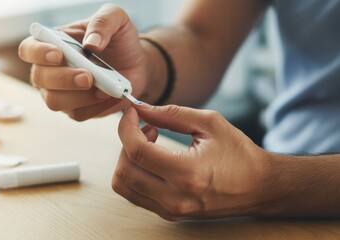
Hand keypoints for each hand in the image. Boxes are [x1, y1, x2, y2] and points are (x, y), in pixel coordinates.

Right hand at [18, 4, 147, 120]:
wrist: (137, 64)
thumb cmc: (119, 39)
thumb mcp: (116, 19)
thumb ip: (103, 23)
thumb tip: (91, 44)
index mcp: (51, 43)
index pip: (29, 48)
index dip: (38, 53)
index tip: (58, 54)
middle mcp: (48, 69)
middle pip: (39, 78)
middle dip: (63, 79)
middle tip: (88, 76)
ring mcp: (59, 92)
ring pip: (54, 101)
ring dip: (79, 97)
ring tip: (102, 88)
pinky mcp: (75, 109)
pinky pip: (77, 114)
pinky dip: (94, 107)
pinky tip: (107, 95)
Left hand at [113, 104, 270, 220]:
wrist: (259, 187)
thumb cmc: (239, 153)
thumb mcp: (210, 123)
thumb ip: (171, 114)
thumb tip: (141, 109)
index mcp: (188, 173)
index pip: (137, 151)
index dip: (126, 126)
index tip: (132, 112)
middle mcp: (175, 197)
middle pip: (124, 169)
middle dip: (126, 141)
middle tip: (146, 127)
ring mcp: (171, 210)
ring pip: (123, 185)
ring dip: (127, 159)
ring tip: (149, 143)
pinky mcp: (170, 214)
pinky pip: (135, 194)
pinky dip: (135, 173)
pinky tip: (153, 159)